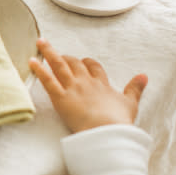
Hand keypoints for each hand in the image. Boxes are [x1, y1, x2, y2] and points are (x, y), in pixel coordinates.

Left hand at [29, 39, 146, 133]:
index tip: (83, 62)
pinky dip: (39, 70)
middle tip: (58, 54)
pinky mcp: (60, 97)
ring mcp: (72, 88)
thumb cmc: (118, 121)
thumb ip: (135, 88)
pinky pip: (47, 80)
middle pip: (74, 63)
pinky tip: (32, 61)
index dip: (87, 63)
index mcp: (101, 84)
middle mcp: (86, 82)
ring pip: (59, 65)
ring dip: (49, 53)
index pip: (93, 67)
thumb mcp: (130, 103)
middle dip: (66, 57)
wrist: (107, 131)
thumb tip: (144, 76)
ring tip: (40, 42)